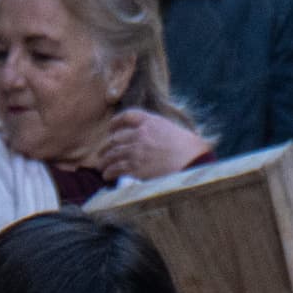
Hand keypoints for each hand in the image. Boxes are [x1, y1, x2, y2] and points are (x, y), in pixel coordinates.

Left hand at [92, 109, 209, 179]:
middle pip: (115, 138)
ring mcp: (137, 150)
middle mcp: (140, 133)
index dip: (116, 122)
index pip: (127, 116)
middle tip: (101, 153)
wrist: (191, 160)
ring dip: (105, 161)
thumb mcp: (168, 128)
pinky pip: (117, 168)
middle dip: (106, 147)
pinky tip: (107, 176)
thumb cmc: (185, 146)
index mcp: (150, 121)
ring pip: (113, 154)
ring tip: (101, 166)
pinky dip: (109, 172)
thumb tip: (139, 136)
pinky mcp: (136, 166)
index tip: (111, 129)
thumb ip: (152, 129)